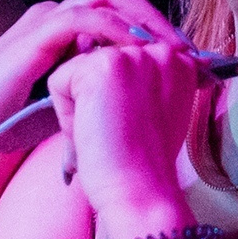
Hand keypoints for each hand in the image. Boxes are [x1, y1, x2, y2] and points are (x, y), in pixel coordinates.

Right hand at [0, 0, 177, 178]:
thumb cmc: (3, 129)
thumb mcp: (63, 109)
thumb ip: (93, 97)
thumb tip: (138, 107)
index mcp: (58, 31)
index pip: (117, 13)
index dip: (156, 32)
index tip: (189, 64)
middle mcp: (51, 16)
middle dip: (160, 21)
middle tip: (194, 54)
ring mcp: (41, 22)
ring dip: (147, 22)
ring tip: (176, 53)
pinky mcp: (34, 36)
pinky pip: (87, 18)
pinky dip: (119, 32)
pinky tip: (141, 54)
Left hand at [46, 41, 206, 238]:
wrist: (142, 190)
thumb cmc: (145, 161)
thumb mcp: (154, 108)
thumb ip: (139, 77)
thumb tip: (93, 49)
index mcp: (178, 60)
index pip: (121, 60)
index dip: (117, 97)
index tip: (135, 126)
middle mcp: (161, 50)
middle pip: (98, 60)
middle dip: (97, 98)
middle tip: (121, 132)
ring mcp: (133, 55)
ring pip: (77, 70)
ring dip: (81, 105)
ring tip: (108, 132)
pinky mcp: (104, 66)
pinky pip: (59, 80)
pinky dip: (66, 113)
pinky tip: (94, 131)